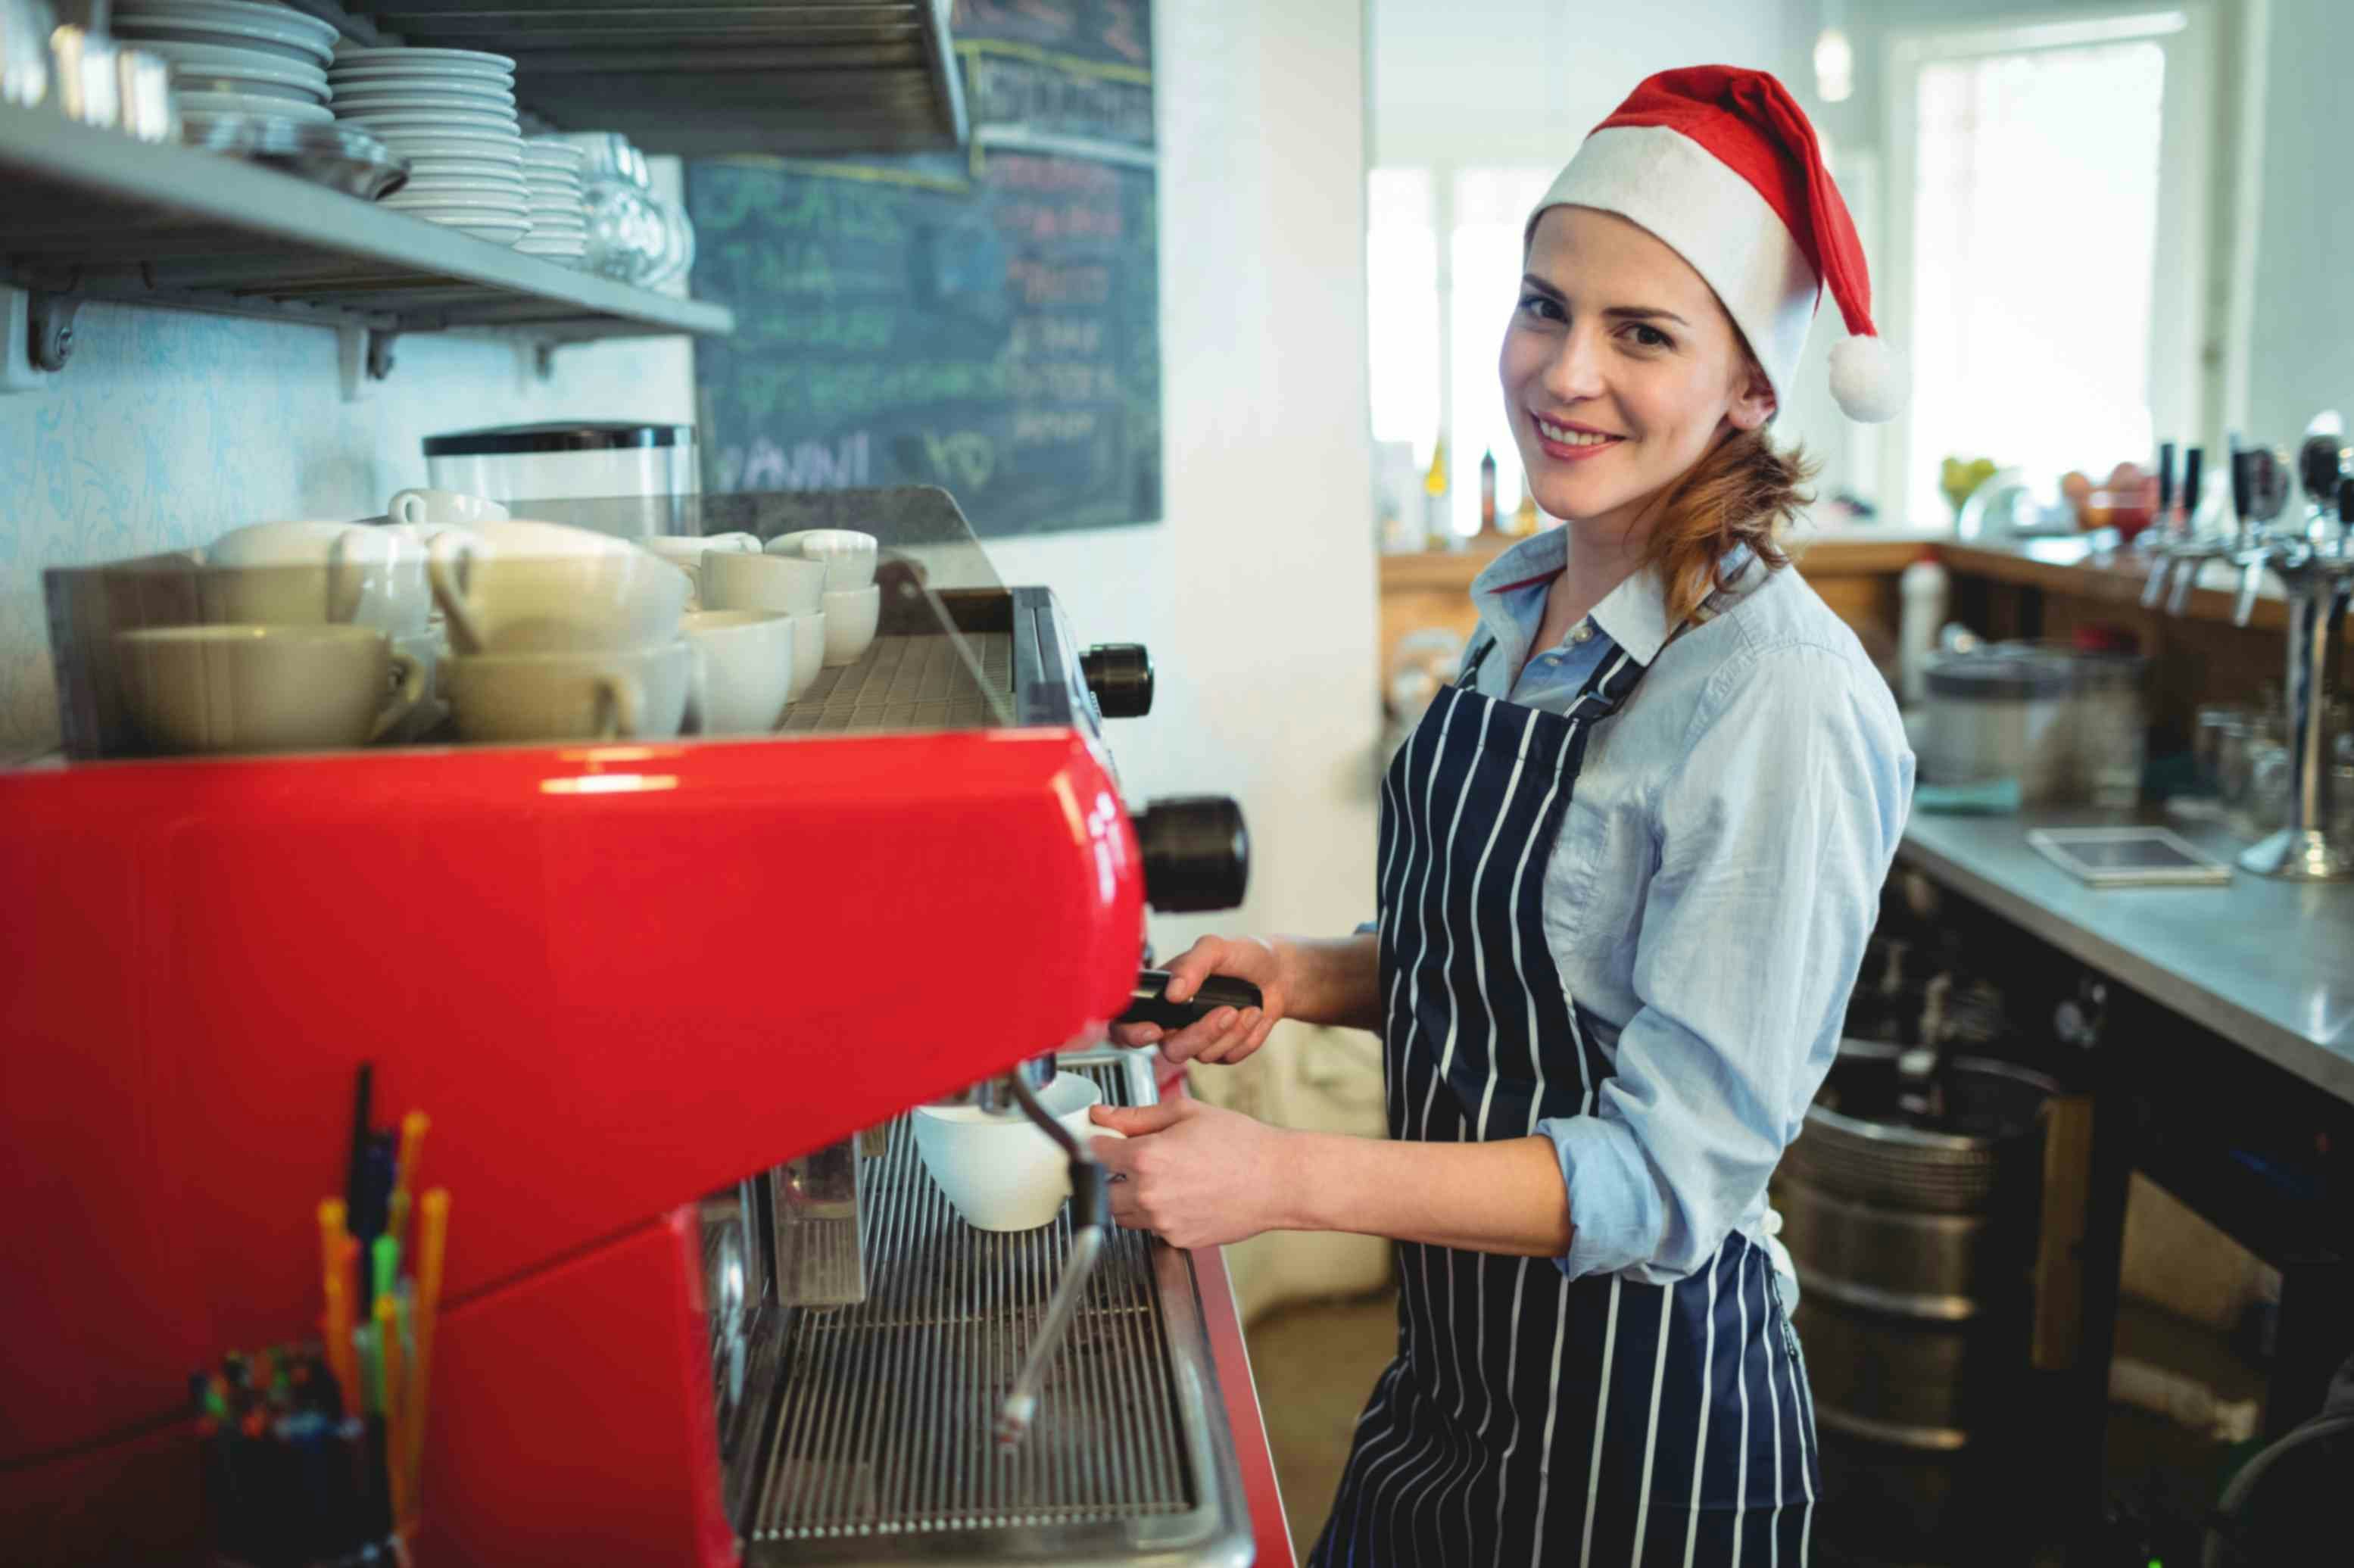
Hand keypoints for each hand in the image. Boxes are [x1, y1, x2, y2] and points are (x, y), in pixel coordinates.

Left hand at [1087, 1099, 1294, 1248]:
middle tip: (1135, 1163)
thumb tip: (1102, 1115)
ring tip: (1165, 1179)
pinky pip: (1151, 1229)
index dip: (1100, 1143)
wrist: (1277, 1181)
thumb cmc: (1240, 1144)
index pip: (1095, 1153)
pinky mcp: (1177, 1240)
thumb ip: (1136, 1116)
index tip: (1106, 1141)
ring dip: (1131, 1199)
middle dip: (1112, 1175)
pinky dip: (1158, 1216)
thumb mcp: (1186, 1114)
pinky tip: (1183, 1197)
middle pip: (1101, 1190)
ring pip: (1122, 1215)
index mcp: (1146, 1158)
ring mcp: (1162, 1222)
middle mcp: (1148, 1194)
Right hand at [1109, 934, 1287, 1065]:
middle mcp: (1174, 1022)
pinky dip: (1247, 1038)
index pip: (1127, 1024)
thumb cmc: (1243, 956)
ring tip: (1247, 1007)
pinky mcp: (1222, 1051)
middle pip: (1171, 1049)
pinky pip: (1229, 1058)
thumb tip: (1173, 991)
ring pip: (1203, 1056)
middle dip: (1202, 1033)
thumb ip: (1192, 964)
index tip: (1155, 1030)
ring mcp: (1198, 1039)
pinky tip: (1253, 1016)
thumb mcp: (1216, 948)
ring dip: (1232, 1032)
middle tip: (1227, 1011)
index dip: (1131, 1034)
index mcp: (1162, 995)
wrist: (1278, 974)